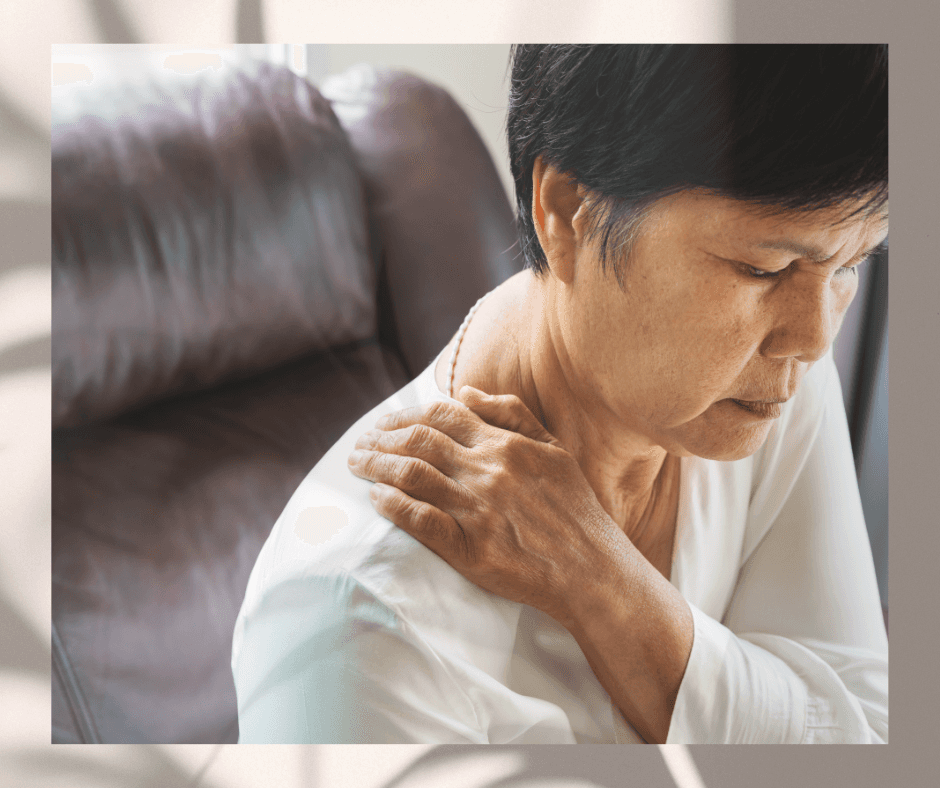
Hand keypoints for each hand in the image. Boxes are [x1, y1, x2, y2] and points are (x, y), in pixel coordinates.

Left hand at [346, 386, 628, 625]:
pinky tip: (376, 499)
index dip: (403, 416)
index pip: (441, 416)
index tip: (383, 423)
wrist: (591, 570)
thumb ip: (512, 415)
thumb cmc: (575, 511)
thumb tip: (466, 391)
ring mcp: (478, 509)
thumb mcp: (554, 451)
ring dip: (376, 467)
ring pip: (411, 475)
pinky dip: (392, 505)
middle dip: (379, 439)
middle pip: (417, 442)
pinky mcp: (470, 548)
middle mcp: (488, 471)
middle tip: (359, 445)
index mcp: (505, 445)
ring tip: (356, 466)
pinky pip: (420, 520)